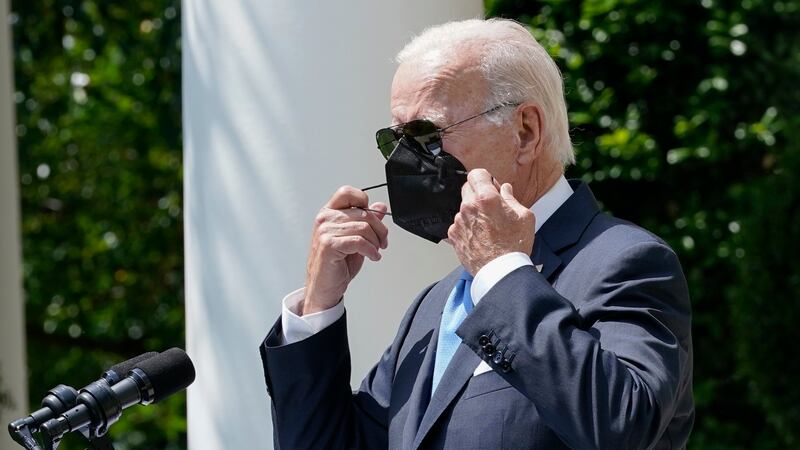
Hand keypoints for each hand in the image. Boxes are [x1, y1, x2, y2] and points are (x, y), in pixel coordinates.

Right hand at [303, 186, 388, 314]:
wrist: (324, 287)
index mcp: (329, 213)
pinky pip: (359, 241)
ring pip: (363, 227)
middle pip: (363, 212)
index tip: (373, 218)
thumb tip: (380, 207)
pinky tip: (372, 256)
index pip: (347, 192)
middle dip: (380, 229)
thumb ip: (366, 221)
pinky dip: (371, 250)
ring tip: (375, 251)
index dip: (364, 201)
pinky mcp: (329, 244)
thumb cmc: (336, 264)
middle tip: (382, 241)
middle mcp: (325, 219)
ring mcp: (325, 231)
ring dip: (375, 242)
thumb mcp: (355, 238)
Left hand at [447, 169, 534, 275]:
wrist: (501, 271)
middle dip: (478, 193)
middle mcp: (468, 206)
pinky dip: (467, 227)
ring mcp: (459, 221)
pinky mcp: (453, 235)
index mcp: (486, 198)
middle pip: (467, 188)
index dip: (485, 178)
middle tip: (491, 207)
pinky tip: (479, 237)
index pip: (476, 174)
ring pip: (463, 208)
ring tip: (487, 228)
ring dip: (473, 212)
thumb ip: (511, 198)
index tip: (491, 187)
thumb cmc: (515, 244)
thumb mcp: (524, 217)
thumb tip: (504, 189)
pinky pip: (458, 225)